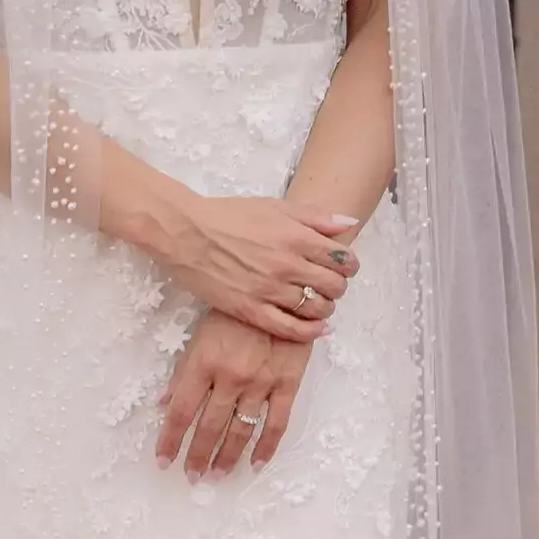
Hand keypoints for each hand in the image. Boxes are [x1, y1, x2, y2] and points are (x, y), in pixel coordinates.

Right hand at [106, 175, 357, 337]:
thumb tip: (349, 224)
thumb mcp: (275, 206)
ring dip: (326, 307)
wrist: (188, 233)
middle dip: (339, 286)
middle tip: (331, 284)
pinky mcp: (250, 310)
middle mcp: (286, 265)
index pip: (341, 259)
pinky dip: (310, 331)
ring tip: (319, 302)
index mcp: (295, 237)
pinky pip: (290, 329)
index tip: (345, 266)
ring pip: (316, 308)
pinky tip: (318, 328)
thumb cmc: (230, 216)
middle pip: (333, 286)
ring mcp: (269, 290)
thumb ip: (315, 216)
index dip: (350, 265)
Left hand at [158, 312, 310, 475]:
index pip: (181, 411)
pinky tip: (257, 464)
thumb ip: (184, 372)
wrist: (281, 291)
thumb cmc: (235, 311)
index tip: (163, 460)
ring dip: (227, 458)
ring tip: (217, 475)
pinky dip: (266, 447)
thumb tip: (164, 404)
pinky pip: (276, 423)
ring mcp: (261, 382)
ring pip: (240, 430)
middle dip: (197, 455)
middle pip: (209, 427)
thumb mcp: (201, 334)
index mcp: (204, 362)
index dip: (170, 440)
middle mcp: (230, 377)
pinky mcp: (287, 383)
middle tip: (191, 476)